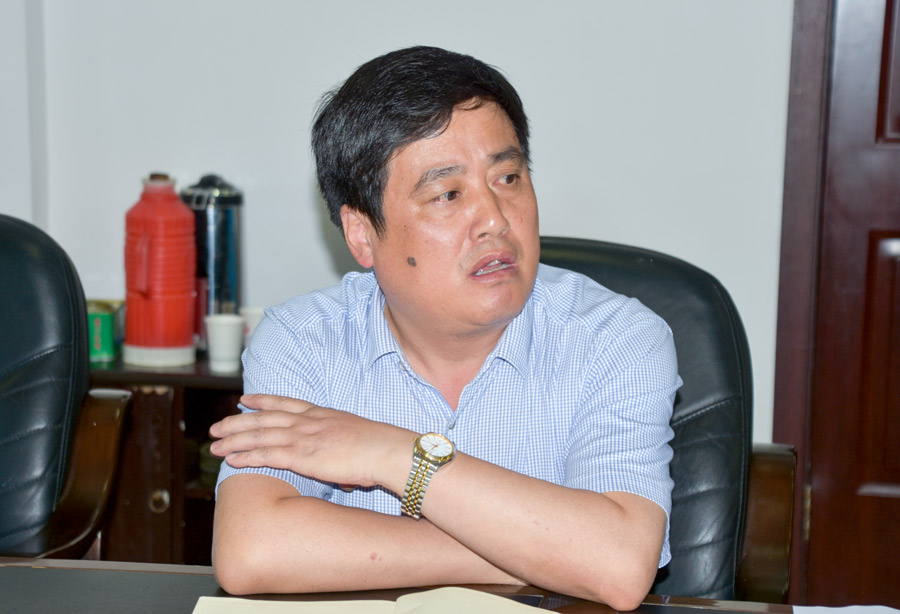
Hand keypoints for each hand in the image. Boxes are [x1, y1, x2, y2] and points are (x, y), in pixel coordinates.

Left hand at [209, 394, 413, 491]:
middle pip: (264, 418)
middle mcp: (308, 421)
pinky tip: (231, 460)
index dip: (263, 400)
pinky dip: (246, 456)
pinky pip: (266, 455)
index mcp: (321, 414)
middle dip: (237, 421)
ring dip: (234, 440)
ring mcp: (303, 437)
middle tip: (216, 426)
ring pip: (259, 435)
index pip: (285, 403)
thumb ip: (341, 444)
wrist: (384, 450)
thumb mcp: (356, 437)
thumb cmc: (378, 448)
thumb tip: (341, 460)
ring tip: (214, 445)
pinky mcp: (301, 456)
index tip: (244, 399)